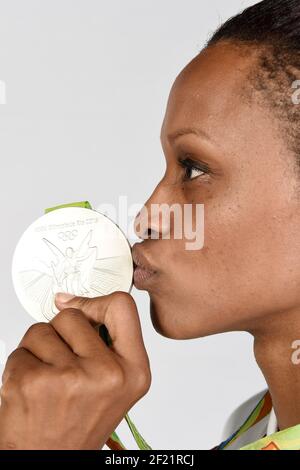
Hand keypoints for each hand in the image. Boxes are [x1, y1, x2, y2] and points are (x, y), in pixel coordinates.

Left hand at [0, 292, 150, 448]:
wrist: (48, 459)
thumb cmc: (79, 424)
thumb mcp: (115, 383)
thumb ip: (105, 341)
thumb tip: (68, 300)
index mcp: (133, 372)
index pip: (122, 307)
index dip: (97, 303)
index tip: (82, 310)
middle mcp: (107, 375)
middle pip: (73, 316)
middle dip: (61, 334)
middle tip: (64, 366)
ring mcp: (69, 378)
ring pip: (42, 330)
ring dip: (38, 350)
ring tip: (48, 380)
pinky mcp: (34, 383)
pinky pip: (20, 351)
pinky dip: (21, 366)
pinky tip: (33, 391)